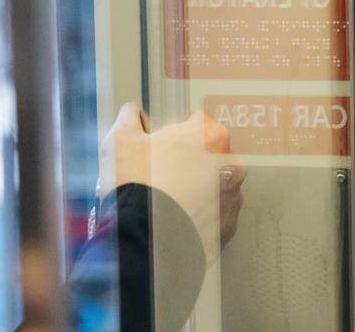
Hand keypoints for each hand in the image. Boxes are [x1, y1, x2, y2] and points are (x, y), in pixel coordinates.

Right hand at [99, 102, 246, 264]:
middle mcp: (231, 164)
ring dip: (197, 189)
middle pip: (209, 154)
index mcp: (210, 136)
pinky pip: (215, 215)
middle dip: (189, 161)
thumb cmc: (134, 185)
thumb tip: (133, 111)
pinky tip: (177, 219)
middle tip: (162, 175)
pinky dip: (200, 216)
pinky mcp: (229, 227)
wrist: (142, 242)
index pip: (195, 122)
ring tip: (168, 202)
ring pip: (215, 185)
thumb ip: (130, 117)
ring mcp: (233, 197)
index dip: (174, 133)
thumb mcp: (121, 140)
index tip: (160, 147)